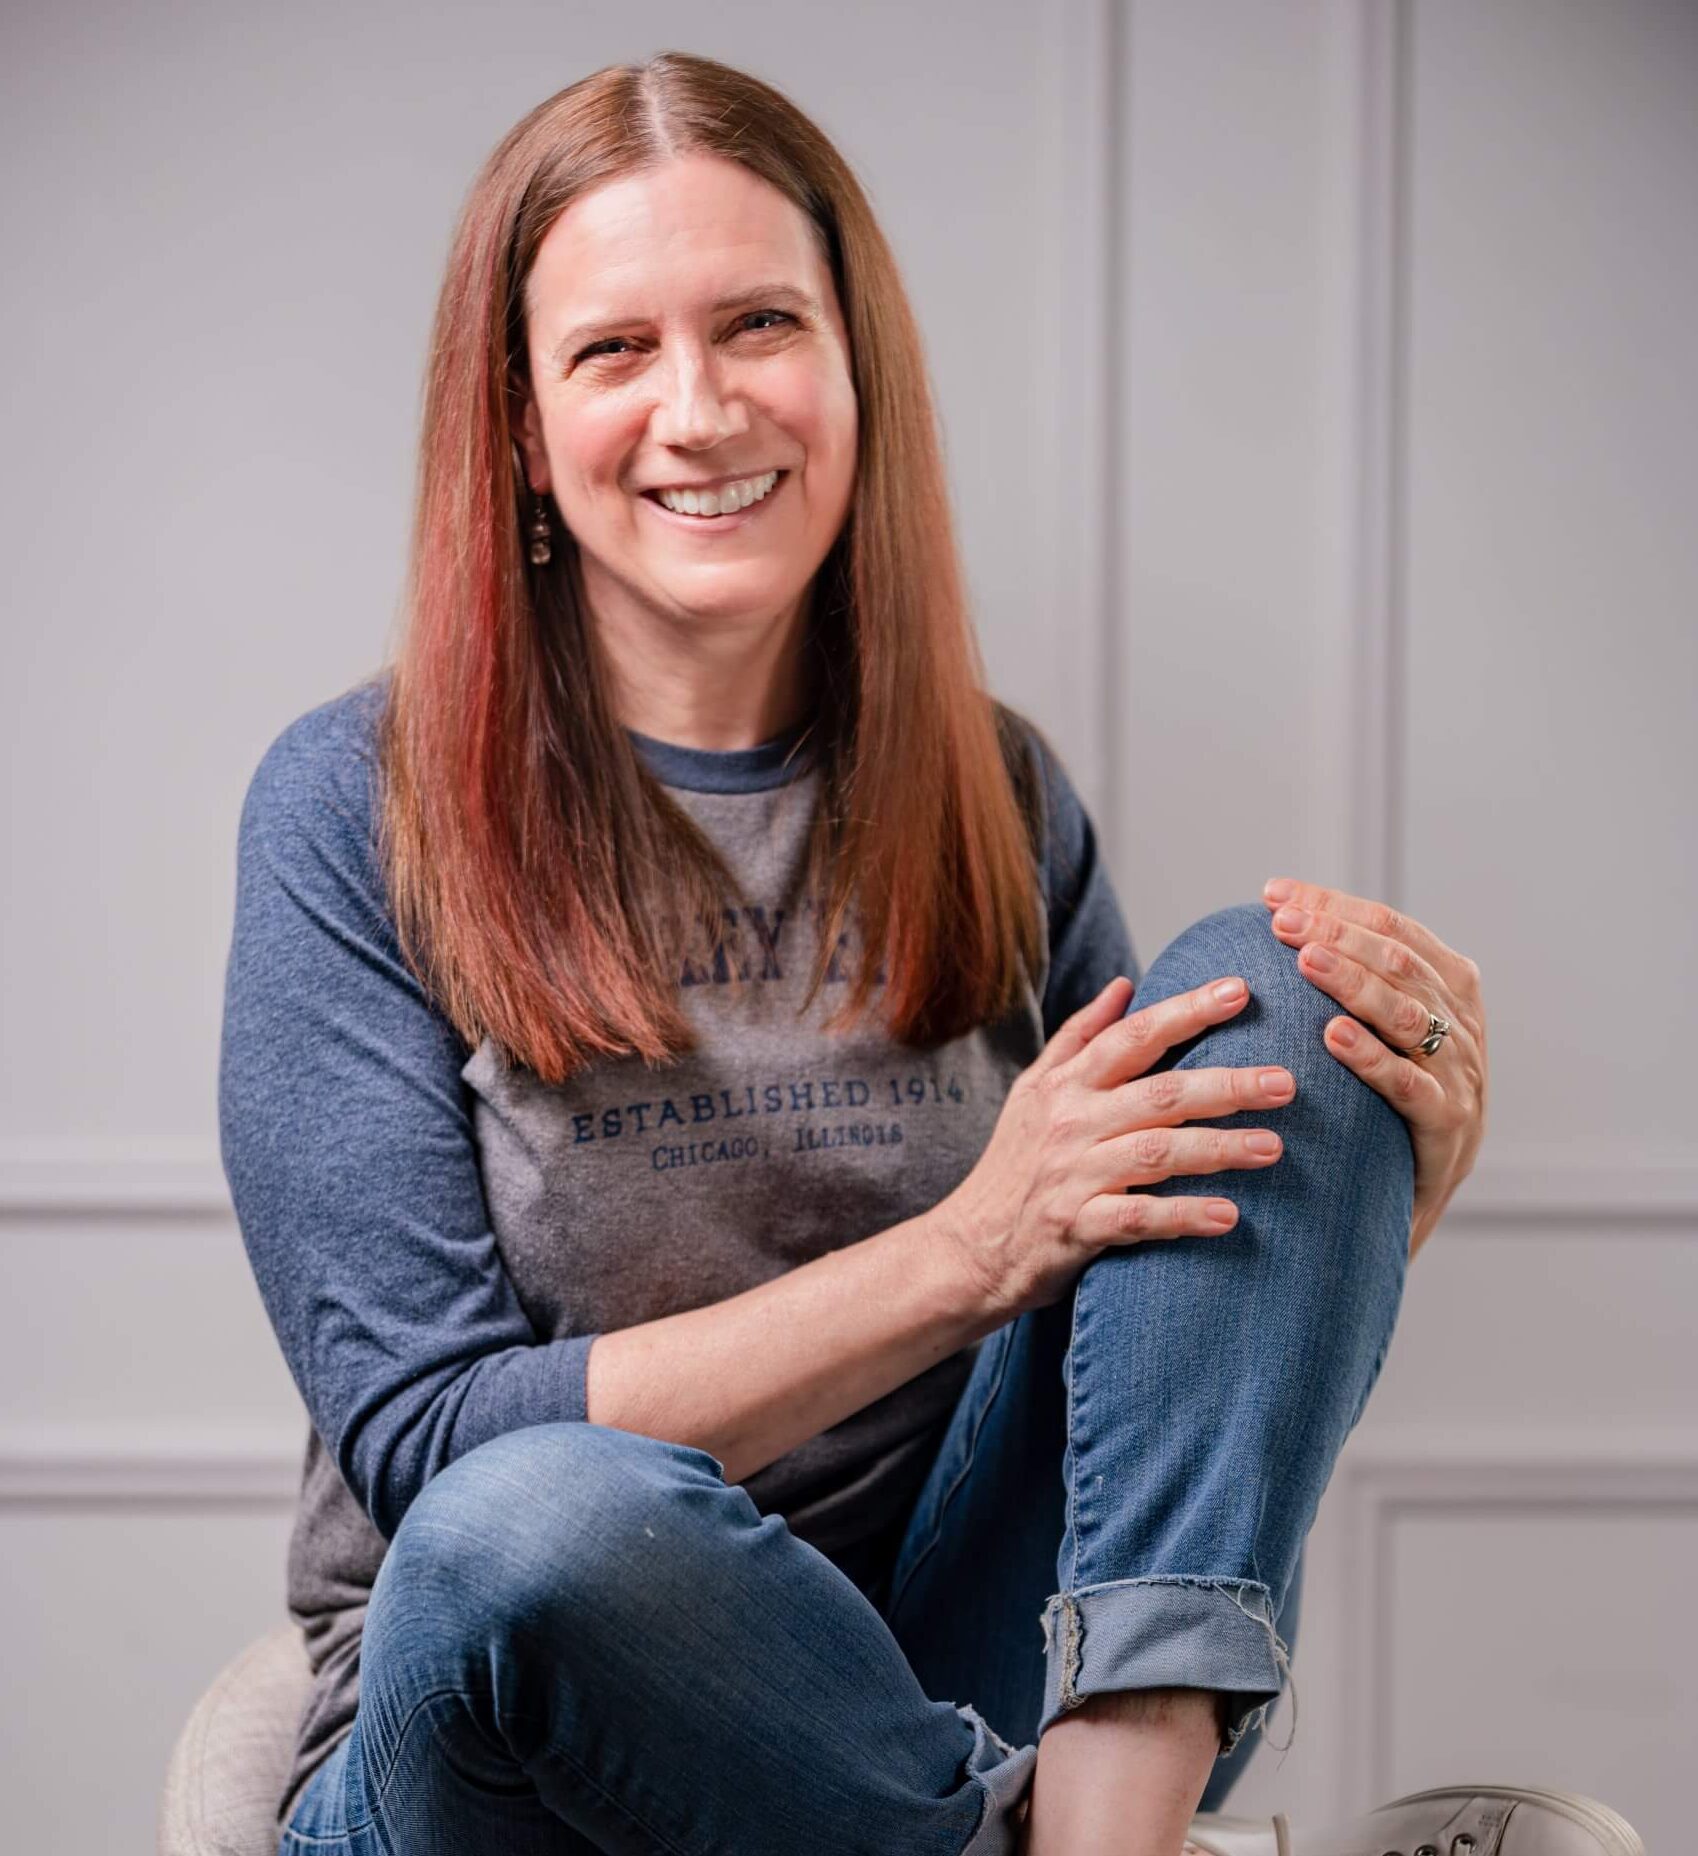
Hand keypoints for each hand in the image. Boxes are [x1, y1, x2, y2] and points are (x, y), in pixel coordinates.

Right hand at [936, 973, 1297, 1320]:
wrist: (970, 1247)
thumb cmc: (1013, 1165)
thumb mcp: (1034, 1091)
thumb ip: (1080, 1037)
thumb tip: (1124, 986)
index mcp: (1067, 1085)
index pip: (1134, 1037)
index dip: (1186, 1011)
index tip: (1239, 991)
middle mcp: (1072, 1123)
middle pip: (1159, 1095)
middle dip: (1226, 1084)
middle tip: (1285, 1082)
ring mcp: (1074, 1175)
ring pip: (1156, 1154)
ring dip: (1218, 1149)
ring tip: (1274, 1147)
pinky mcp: (1077, 1226)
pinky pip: (1138, 1219)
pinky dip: (1183, 1216)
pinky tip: (1228, 1215)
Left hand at [1262, 877, 1487, 1260]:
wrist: (1410, 1204)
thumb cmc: (1380, 1109)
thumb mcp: (1381, 1038)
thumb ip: (1352, 988)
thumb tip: (1279, 921)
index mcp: (1450, 993)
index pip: (1393, 930)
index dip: (1333, 905)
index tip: (1273, 893)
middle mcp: (1463, 1028)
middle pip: (1401, 963)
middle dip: (1337, 933)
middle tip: (1280, 922)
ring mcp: (1462, 1080)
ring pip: (1409, 1016)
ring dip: (1354, 982)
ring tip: (1304, 959)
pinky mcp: (1449, 1131)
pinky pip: (1409, 1087)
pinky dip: (1371, 1056)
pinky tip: (1332, 1034)